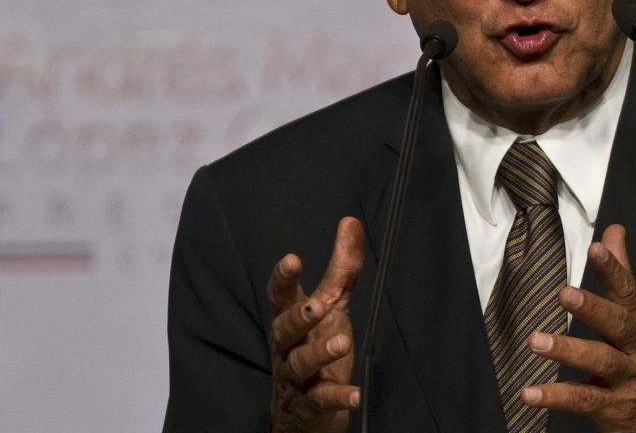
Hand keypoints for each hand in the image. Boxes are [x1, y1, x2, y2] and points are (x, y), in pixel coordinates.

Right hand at [266, 217, 365, 432]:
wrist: (304, 414)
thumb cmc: (316, 350)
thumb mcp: (332, 306)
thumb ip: (340, 269)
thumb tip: (350, 222)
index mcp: (291, 320)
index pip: (280, 296)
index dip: (283, 279)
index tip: (291, 259)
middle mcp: (287, 347)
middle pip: (284, 330)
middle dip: (297, 317)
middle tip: (316, 306)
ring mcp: (295, 379)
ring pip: (299, 365)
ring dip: (319, 352)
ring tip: (341, 342)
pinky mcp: (308, 407)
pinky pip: (319, 401)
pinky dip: (337, 398)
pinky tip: (354, 394)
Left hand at [520, 224, 635, 432]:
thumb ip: (621, 274)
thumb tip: (613, 232)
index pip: (627, 290)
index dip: (612, 268)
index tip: (596, 249)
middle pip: (617, 324)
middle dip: (592, 307)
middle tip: (564, 294)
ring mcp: (627, 378)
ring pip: (600, 360)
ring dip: (567, 350)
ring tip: (537, 341)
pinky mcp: (614, 407)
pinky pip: (583, 399)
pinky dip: (556, 396)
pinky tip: (532, 392)